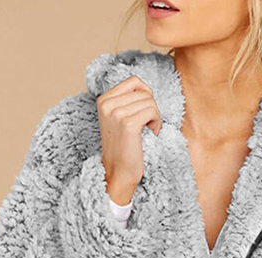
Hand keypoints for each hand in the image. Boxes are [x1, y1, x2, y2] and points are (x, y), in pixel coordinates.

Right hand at [97, 76, 162, 205]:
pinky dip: (157, 122)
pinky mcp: (128, 124)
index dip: (145, 95)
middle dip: (151, 108)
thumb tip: (145, 88)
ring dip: (155, 116)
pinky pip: (152, 111)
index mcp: (104, 100)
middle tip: (148, 125)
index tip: (144, 112)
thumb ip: (126, 101)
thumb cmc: (122, 148)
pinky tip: (152, 132)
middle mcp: (107, 104)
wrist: (118, 173)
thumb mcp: (117, 119)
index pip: (134, 81)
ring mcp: (116, 113)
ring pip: (150, 101)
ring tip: (149, 130)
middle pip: (144, 91)